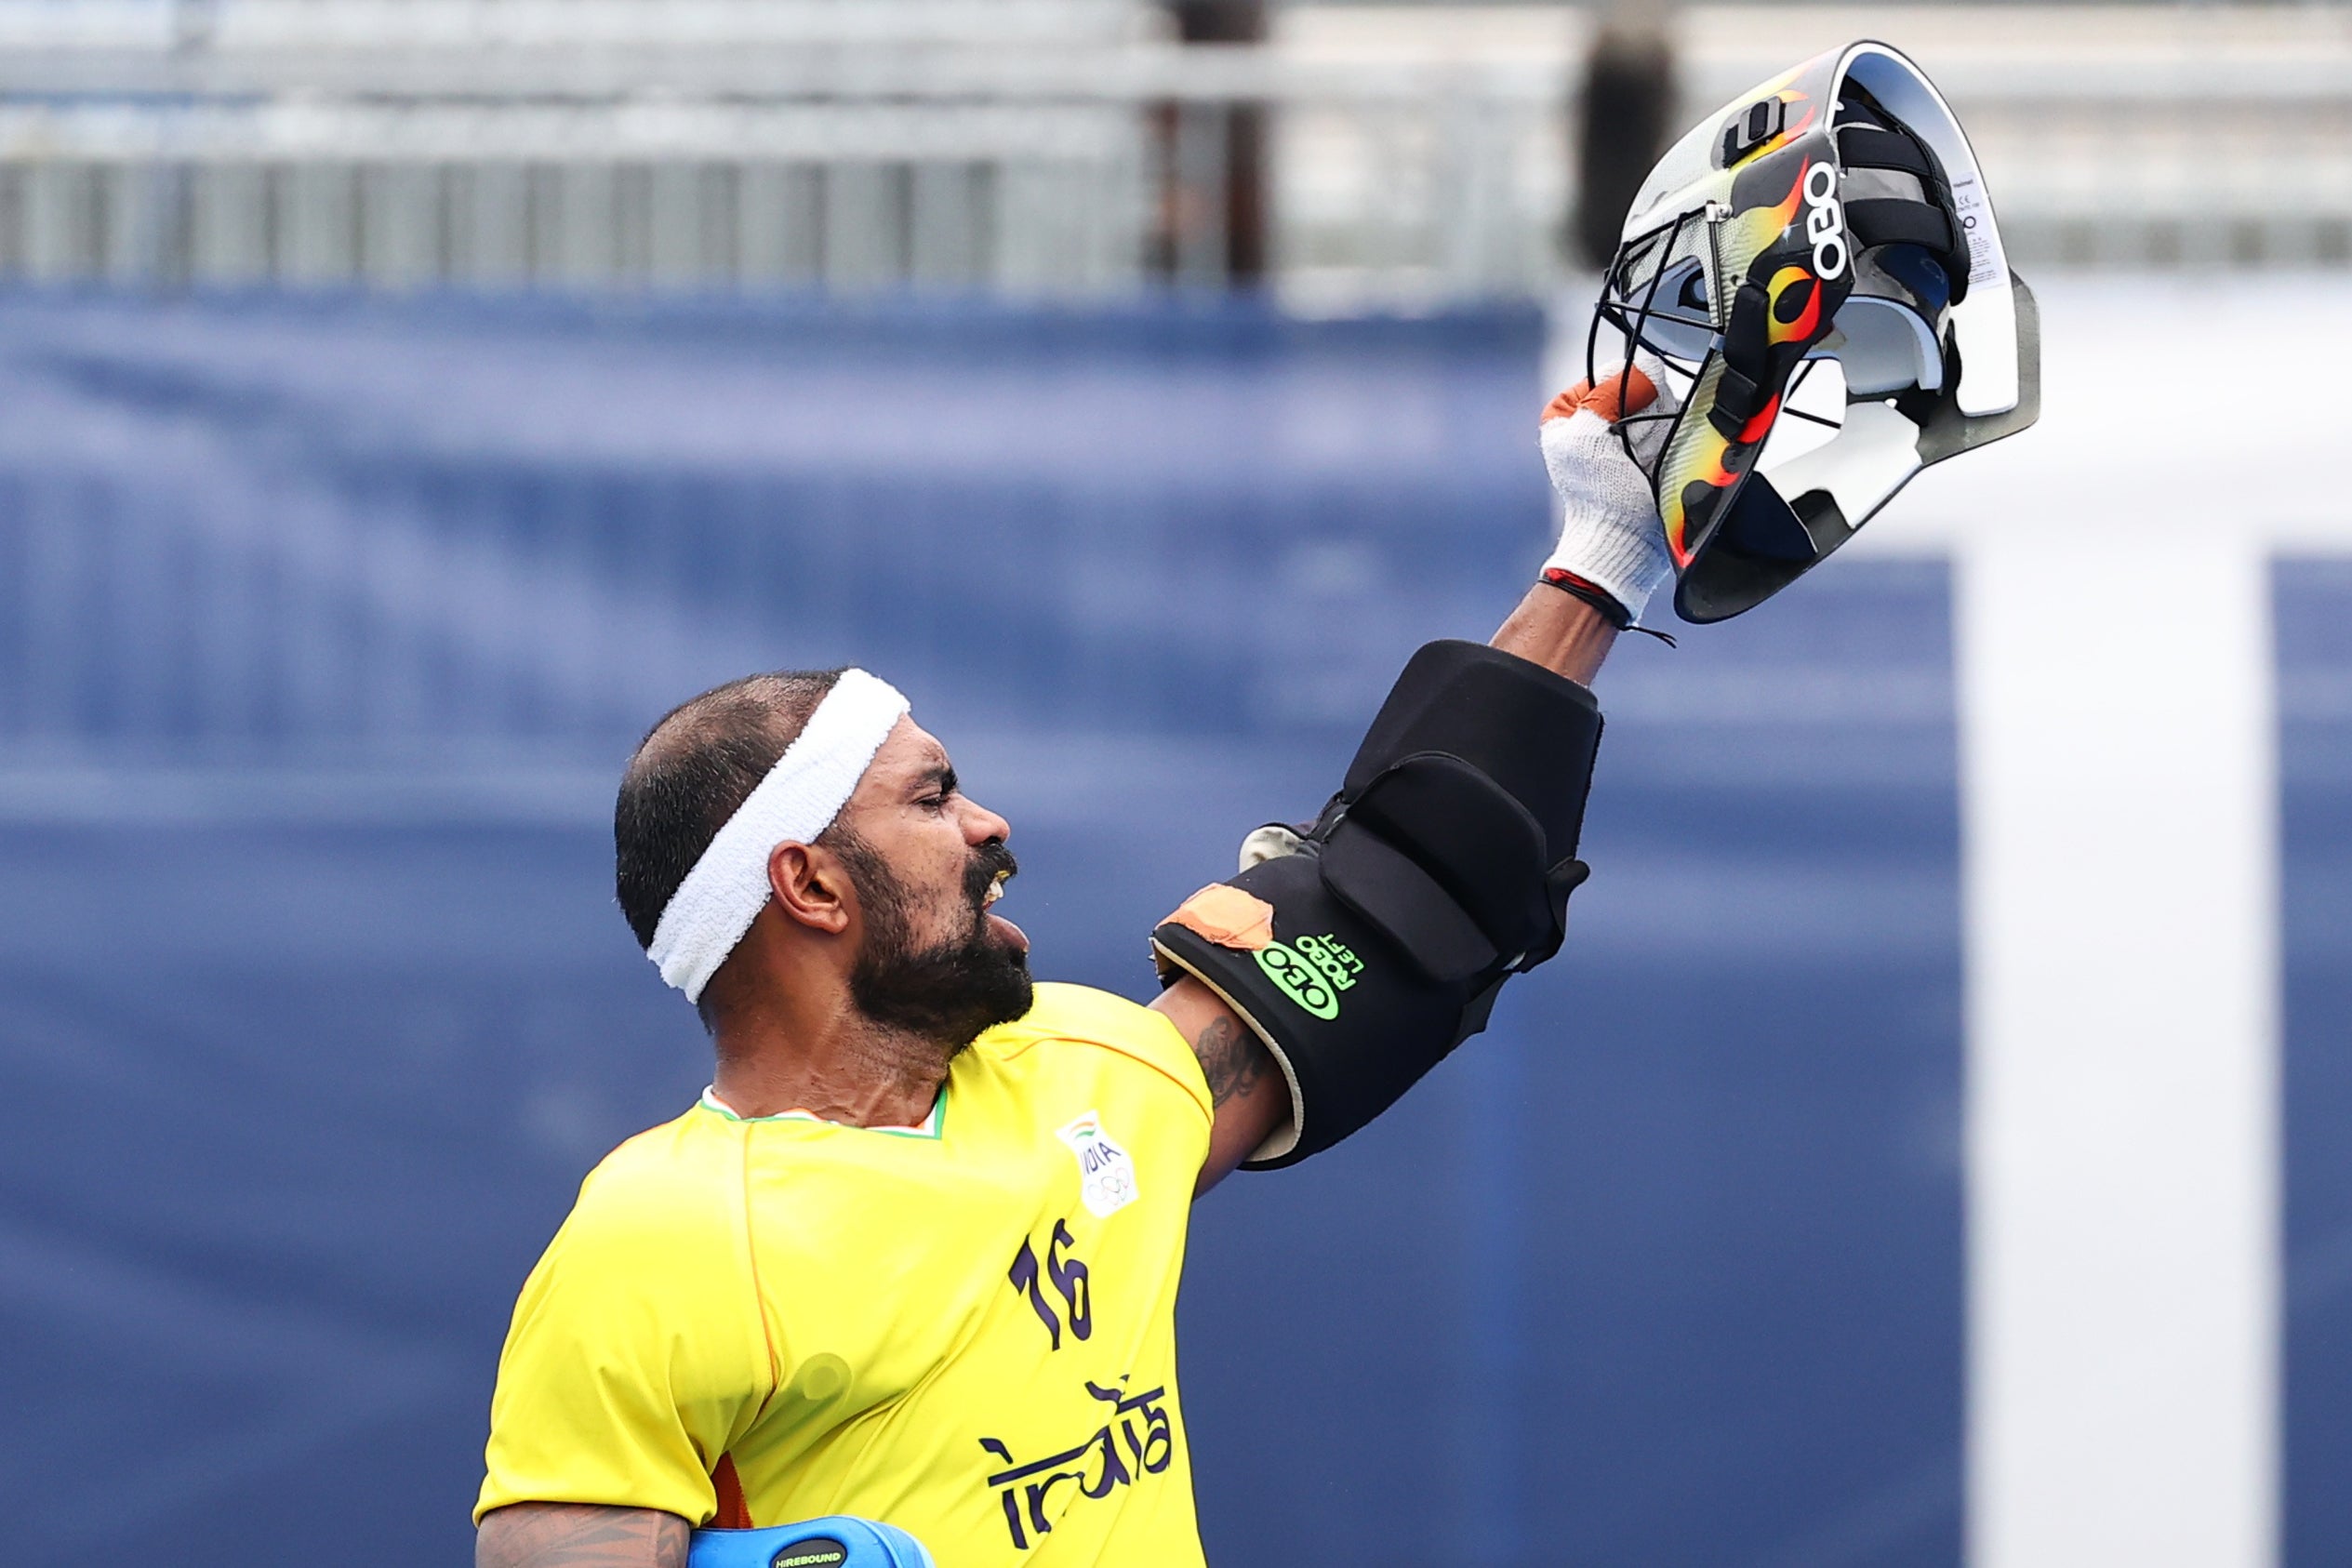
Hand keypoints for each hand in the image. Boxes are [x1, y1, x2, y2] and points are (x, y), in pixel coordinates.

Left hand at [1538, 353, 1679, 624]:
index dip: (1626, 393)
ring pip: (1665, 406)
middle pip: (1644, 388)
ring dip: (1660, 432)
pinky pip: (1677, 427)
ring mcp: (1630, 433)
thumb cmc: (1599, 499)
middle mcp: (1600, 417)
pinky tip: (1658, 464)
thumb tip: (1644, 367)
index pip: (1614, 372)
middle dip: (1645, 417)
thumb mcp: (1588, 438)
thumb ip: (1611, 393)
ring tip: (1644, 462)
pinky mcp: (1656, 448)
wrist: (1627, 541)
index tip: (1619, 424)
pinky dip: (1672, 443)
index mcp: (1571, 410)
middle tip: (1632, 450)